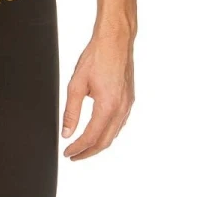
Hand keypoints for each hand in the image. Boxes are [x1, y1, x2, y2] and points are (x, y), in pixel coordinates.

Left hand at [61, 34, 134, 159]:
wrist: (116, 41)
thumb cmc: (97, 57)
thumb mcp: (76, 85)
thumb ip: (71, 111)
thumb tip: (67, 132)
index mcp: (107, 106)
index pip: (91, 137)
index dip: (78, 148)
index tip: (67, 153)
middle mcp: (121, 108)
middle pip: (105, 141)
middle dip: (88, 152)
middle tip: (74, 156)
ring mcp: (128, 104)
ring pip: (113, 134)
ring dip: (98, 144)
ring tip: (84, 147)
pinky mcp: (129, 99)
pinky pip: (120, 124)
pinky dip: (108, 133)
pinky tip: (99, 132)